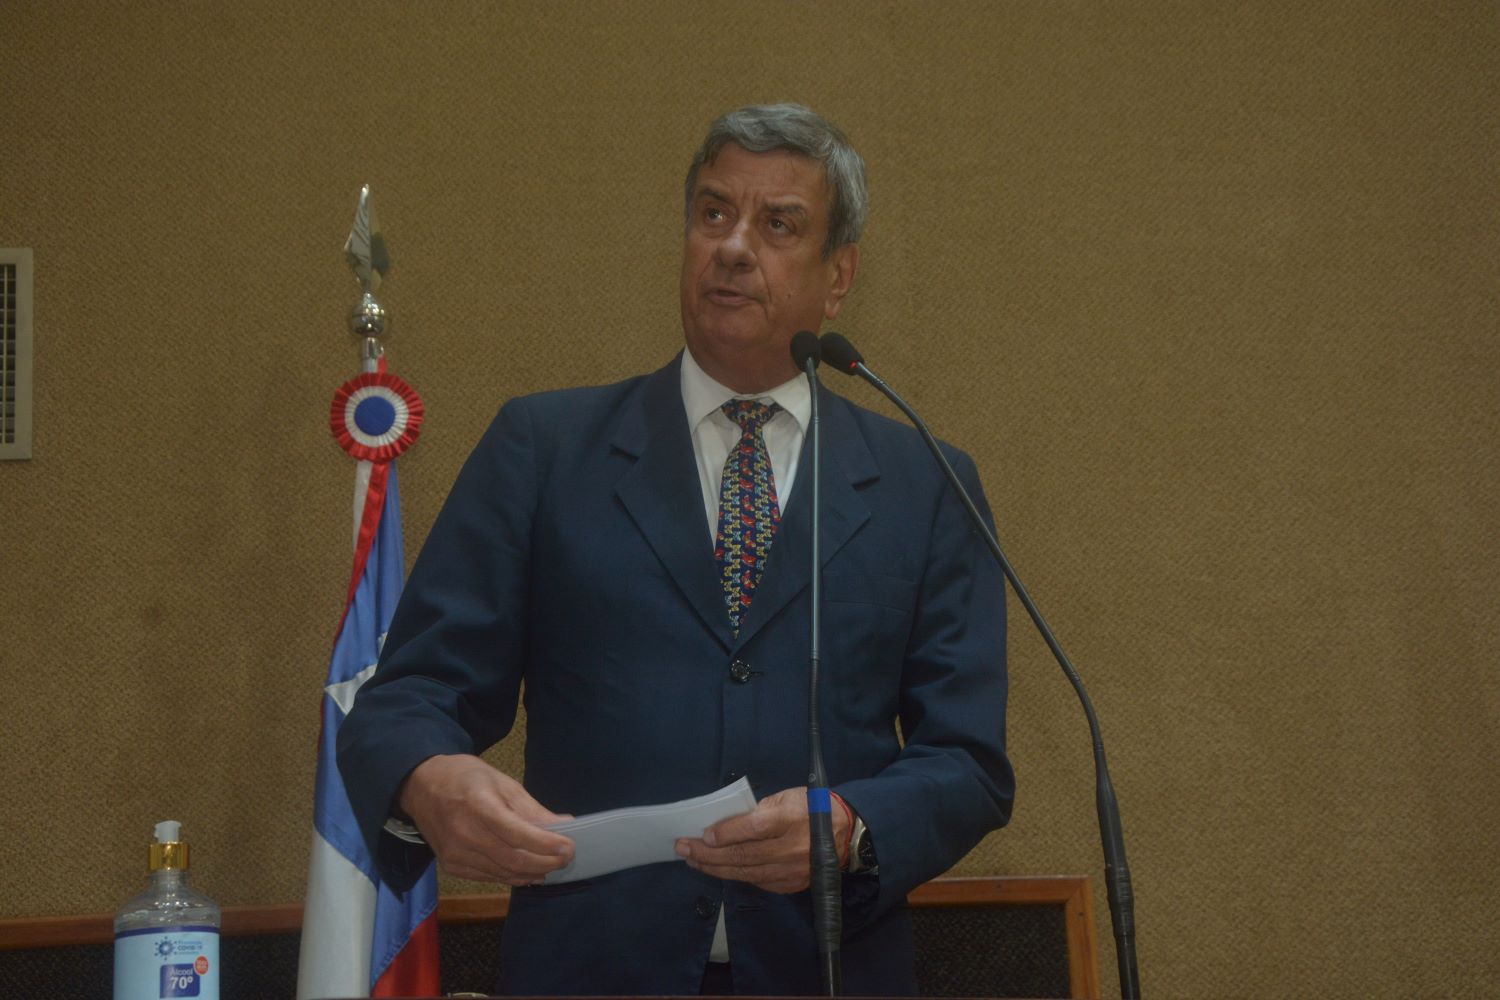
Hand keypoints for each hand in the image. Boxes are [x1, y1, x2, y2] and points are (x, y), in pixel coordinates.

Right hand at [397, 754, 573, 885]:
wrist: (421, 787)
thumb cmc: (464, 778)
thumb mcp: (501, 782)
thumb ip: (531, 809)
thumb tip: (563, 824)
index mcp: (477, 805)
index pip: (516, 834)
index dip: (545, 844)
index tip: (569, 847)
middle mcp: (463, 833)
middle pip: (512, 859)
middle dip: (545, 862)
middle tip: (566, 858)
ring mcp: (454, 853)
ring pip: (502, 873)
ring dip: (532, 872)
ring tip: (552, 865)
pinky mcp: (451, 866)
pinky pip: (489, 877)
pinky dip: (512, 877)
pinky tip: (529, 872)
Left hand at [673, 786, 850, 893]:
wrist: (846, 835)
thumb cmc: (812, 808)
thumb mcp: (788, 797)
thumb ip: (759, 810)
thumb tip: (725, 825)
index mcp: (791, 818)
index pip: (752, 828)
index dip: (725, 833)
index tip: (703, 834)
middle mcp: (791, 848)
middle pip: (743, 855)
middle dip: (708, 853)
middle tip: (683, 848)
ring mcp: (791, 870)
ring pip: (745, 872)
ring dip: (715, 867)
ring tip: (693, 860)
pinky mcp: (790, 885)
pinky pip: (756, 881)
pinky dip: (735, 875)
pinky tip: (718, 869)